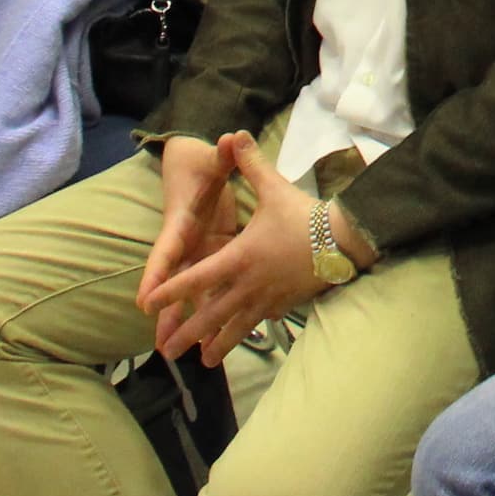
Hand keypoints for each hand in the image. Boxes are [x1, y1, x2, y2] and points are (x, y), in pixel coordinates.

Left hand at [144, 131, 321, 364]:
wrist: (344, 240)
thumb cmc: (303, 215)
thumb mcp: (273, 187)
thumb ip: (249, 164)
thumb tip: (234, 134)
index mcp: (239, 257)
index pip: (198, 279)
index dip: (172, 292)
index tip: (150, 306)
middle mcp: (248, 284)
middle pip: (211, 315)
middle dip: (187, 333)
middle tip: (166, 353)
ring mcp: (268, 298)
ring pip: (236, 327)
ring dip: (217, 344)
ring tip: (202, 361)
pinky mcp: (286, 303)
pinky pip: (261, 321)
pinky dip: (247, 331)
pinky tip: (241, 339)